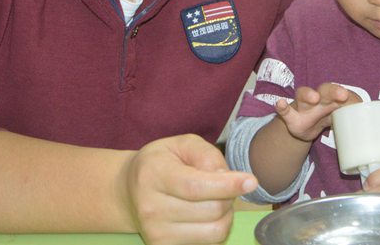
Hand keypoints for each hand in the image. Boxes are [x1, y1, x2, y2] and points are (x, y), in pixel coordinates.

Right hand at [121, 134, 257, 244]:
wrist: (128, 191)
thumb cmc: (161, 163)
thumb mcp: (181, 144)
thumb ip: (207, 154)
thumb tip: (227, 177)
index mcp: (153, 174)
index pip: (196, 186)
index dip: (227, 185)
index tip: (251, 181)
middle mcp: (151, 207)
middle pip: (212, 209)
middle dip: (228, 196)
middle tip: (223, 185)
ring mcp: (156, 233)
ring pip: (214, 231)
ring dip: (226, 214)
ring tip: (215, 200)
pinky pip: (208, 244)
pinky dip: (216, 228)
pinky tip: (206, 215)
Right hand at [275, 83, 359, 141]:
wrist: (306, 127)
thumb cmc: (327, 117)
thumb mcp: (341, 116)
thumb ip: (354, 115)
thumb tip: (378, 122)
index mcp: (333, 98)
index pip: (341, 91)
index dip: (347, 93)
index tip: (353, 97)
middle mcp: (318, 98)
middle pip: (325, 89)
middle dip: (333, 91)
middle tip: (341, 95)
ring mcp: (303, 106)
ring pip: (304, 95)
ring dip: (308, 94)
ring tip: (313, 97)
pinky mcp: (291, 116)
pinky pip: (286, 110)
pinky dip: (282, 107)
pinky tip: (279, 104)